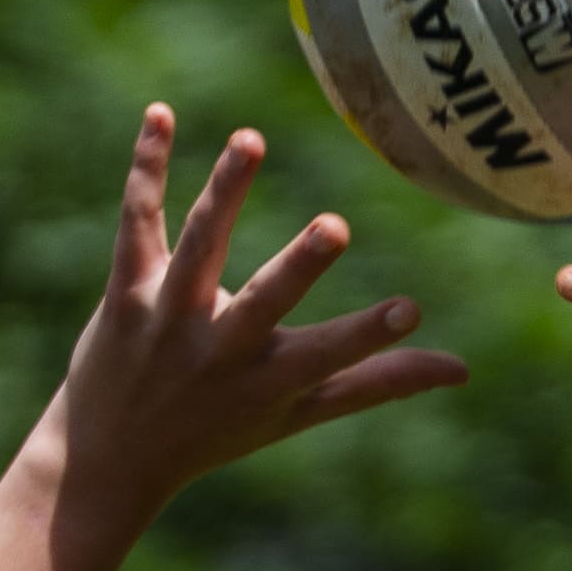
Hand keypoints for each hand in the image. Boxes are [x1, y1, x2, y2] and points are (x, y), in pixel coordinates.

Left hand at [34, 106, 464, 570]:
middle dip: (298, 267)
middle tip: (334, 229)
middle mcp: (217, 350)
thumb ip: (377, 382)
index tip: (410, 311)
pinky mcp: (125, 289)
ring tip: (252, 139)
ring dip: (225, 191)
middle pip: (261, 302)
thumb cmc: (219, 428)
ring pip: (198, 246)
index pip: (327, 356)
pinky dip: (147, 167)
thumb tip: (462, 368)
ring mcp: (168, 317)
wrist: (109, 456)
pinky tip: (161, 114)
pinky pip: (138, 220)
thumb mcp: (299, 412)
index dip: (370, 337)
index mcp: (268, 382)